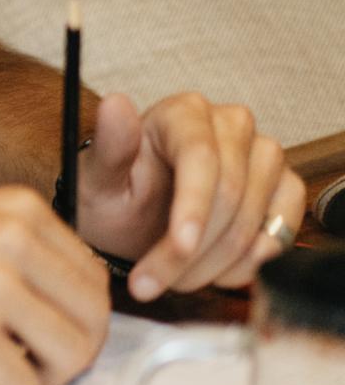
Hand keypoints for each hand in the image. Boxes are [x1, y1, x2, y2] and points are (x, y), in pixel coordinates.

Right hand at [0, 188, 109, 384]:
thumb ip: (25, 255)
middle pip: (93, 322)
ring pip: (72, 358)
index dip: (70, 319)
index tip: (33, 329)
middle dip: (62, 353)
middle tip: (16, 356)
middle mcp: (12, 239)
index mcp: (18, 209)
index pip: (95, 280)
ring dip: (33, 374)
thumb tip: (76, 304)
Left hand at [78, 91, 305, 300]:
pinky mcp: (285, 190)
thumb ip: (109, 145)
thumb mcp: (98, 177)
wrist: (130, 220)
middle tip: (154, 281)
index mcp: (183, 112)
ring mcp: (264, 157)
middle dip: (193, 250)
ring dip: (214, 264)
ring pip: (254, 220)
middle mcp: (231, 125)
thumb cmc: (114, 194)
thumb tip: (116, 104)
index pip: (200, 156)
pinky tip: (212, 272)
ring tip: (174, 278)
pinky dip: (247, 266)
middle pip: (230, 194)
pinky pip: (281, 234)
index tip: (179, 246)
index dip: (193, 206)